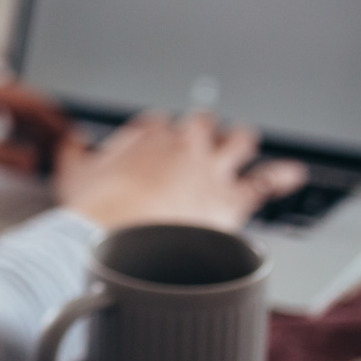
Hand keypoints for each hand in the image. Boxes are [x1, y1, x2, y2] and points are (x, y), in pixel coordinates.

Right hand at [56, 111, 307, 231]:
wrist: (120, 238)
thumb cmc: (94, 210)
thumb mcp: (70, 174)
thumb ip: (72, 152)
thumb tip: (72, 141)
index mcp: (144, 136)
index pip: (158, 122)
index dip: (159, 130)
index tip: (158, 136)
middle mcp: (181, 145)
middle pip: (201, 123)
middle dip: (203, 127)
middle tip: (203, 131)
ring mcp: (208, 169)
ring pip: (237, 141)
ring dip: (241, 139)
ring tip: (244, 139)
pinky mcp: (230, 197)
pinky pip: (264, 181)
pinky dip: (280, 176)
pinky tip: (290, 174)